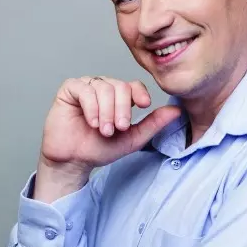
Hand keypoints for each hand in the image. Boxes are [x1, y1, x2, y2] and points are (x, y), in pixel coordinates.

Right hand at [34, 77, 180, 201]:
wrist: (74, 160)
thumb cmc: (100, 149)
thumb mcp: (133, 138)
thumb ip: (154, 124)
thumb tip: (177, 111)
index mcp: (119, 97)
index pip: (134, 86)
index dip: (140, 93)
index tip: (144, 105)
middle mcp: (104, 88)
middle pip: (120, 86)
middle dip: (122, 109)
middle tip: (119, 129)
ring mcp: (87, 87)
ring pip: (104, 87)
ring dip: (106, 111)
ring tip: (104, 130)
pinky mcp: (70, 90)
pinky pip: (85, 89)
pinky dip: (91, 106)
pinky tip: (92, 122)